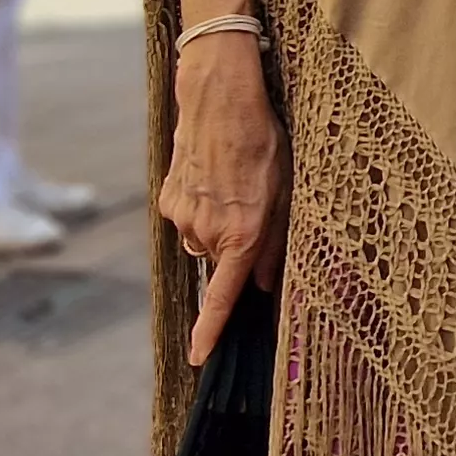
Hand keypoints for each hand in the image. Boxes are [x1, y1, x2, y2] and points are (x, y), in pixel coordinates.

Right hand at [156, 38, 286, 365]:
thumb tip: (265, 284)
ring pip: (200, 239)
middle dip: (232, 247)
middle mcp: (208, 231)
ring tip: (230, 183)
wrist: (220, 97)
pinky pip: (184, 217)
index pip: (222, 297)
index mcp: (242, 234)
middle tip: (250, 206)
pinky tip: (210, 175)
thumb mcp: (287, 192)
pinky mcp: (167, 197)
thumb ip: (274, 244)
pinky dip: (197, 205)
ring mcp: (183, 215)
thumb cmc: (263, 141)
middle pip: (218, 261)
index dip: (210, 331)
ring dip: (215, 224)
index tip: (198, 359)